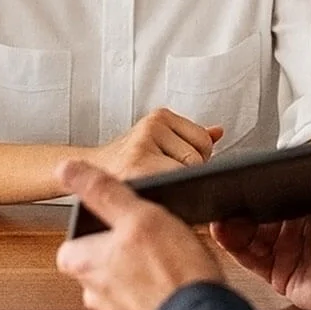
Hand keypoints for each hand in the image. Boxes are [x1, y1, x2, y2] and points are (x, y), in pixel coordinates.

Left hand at [55, 160, 224, 309]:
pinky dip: (157, 287)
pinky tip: (176, 278)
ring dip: (142, 269)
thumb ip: (102, 191)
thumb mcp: (138, 214)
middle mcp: (94, 292)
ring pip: (123, 279)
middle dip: (123, 248)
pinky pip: (144, 297)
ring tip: (168, 256)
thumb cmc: (172, 272)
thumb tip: (67, 168)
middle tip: (151, 236)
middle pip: (100, 258)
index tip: (120, 220)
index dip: (98, 225)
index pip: (73, 239)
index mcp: (82, 263)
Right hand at [88, 109, 223, 179]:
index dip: (197, 160)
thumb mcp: (159, 140)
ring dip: (177, 185)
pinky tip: (154, 190)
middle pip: (196, 159)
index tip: (178, 167)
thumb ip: (189, 137)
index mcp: (160, 117)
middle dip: (188, 174)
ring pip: (185, 174)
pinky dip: (168, 193)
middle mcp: (151, 126)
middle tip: (164, 177)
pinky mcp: (135, 168)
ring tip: (156, 182)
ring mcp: (141, 147)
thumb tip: (219, 132)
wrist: (91, 171)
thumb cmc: (128, 160)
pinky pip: (170, 185)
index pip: (203, 141)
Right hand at [211, 162, 310, 309]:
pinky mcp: (278, 273)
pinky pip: (247, 258)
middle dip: (233, 199)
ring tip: (216, 207)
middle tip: (216, 187)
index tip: (232, 171)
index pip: (270, 188)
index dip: (250, 180)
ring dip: (228, 222)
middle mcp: (291, 225)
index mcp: (305, 201)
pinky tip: (224, 230)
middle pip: (252, 210)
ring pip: (244, 234)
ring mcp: (284, 249)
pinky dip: (233, 244)